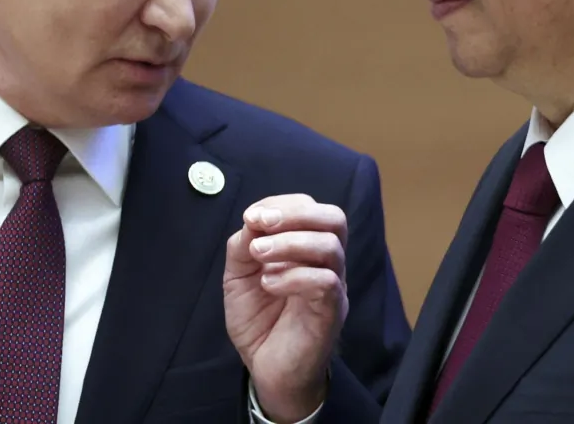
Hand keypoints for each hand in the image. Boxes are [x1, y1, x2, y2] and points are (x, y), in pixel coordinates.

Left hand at [224, 194, 348, 422]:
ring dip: (288, 243)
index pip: (311, 208)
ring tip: (257, 254)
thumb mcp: (239, 277)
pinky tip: (268, 284)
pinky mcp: (331, 312)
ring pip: (330, 246)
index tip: (251, 216)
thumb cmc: (259, 321)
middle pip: (334, 219)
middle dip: (295, 213)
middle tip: (261, 223)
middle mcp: (327, 262)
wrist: (267, 370)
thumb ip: (243, 246)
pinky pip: (325, 282)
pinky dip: (293, 276)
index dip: (281, 204)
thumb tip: (252, 220)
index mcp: (308, 248)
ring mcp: (333, 286)